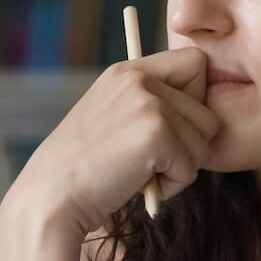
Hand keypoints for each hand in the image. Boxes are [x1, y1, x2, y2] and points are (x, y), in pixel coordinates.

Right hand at [5, 47, 219, 236]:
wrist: (52, 197)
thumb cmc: (85, 171)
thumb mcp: (114, 120)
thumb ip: (150, 105)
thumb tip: (204, 115)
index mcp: (128, 71)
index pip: (195, 63)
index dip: (195, 100)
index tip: (168, 129)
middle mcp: (139, 79)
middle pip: (208, 112)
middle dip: (188, 145)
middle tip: (147, 160)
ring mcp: (149, 104)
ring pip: (205, 142)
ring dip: (179, 167)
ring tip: (138, 171)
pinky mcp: (157, 133)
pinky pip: (192, 167)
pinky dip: (170, 186)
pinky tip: (135, 184)